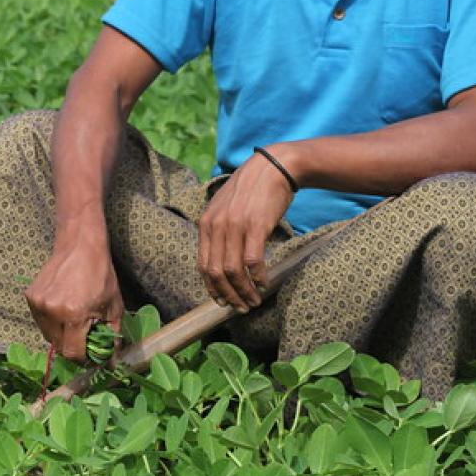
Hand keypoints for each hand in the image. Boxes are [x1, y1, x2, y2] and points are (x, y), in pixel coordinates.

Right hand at [23, 236, 124, 361]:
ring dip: (61, 334)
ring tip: (73, 319)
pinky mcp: (30, 297)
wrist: (80, 246)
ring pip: (47, 335)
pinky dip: (52, 321)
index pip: (72, 353)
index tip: (92, 351)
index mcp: (73, 314)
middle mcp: (51, 311)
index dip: (84, 356)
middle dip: (73, 346)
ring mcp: (38, 303)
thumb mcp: (114, 307)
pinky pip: (41, 321)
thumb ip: (111, 336)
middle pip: (58, 346)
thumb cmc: (101, 276)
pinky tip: (63, 308)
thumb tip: (110, 361)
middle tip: (84, 335)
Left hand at [197, 150, 294, 310]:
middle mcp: (216, 225)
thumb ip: (219, 230)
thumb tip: (221, 260)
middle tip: (241, 307)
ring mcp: (235, 226)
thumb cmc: (251, 191)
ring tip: (254, 301)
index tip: (222, 301)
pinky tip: (264, 283)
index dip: (212, 287)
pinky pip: (252, 261)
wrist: (272, 168)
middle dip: (227, 295)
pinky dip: (257, 277)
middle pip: (216, 272)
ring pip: (233, 271)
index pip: (203, 264)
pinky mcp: (255, 226)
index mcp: (206, 223)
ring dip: (244, 291)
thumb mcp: (224, 208)